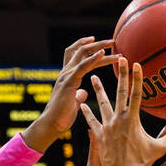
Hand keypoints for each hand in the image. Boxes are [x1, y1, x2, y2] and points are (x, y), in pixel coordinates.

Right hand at [25, 37, 116, 151]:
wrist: (52, 124)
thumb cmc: (62, 117)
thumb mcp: (73, 103)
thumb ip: (78, 95)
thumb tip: (83, 93)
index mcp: (67, 76)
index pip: (76, 55)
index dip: (86, 47)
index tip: (100, 45)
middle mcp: (66, 72)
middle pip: (81, 50)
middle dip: (97, 44)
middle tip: (112, 40)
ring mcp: (66, 75)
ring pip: (83, 54)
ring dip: (99, 47)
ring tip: (112, 43)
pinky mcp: (69, 81)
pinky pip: (83, 66)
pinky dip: (93, 58)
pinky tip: (103, 53)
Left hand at [80, 58, 165, 165]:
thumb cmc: (141, 163)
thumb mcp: (159, 149)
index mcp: (133, 119)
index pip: (136, 94)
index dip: (137, 78)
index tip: (136, 64)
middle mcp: (119, 119)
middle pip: (120, 92)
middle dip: (120, 75)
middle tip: (119, 59)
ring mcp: (107, 126)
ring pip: (102, 103)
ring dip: (98, 89)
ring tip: (93, 76)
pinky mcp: (99, 135)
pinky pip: (92, 121)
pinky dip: (87, 112)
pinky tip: (82, 104)